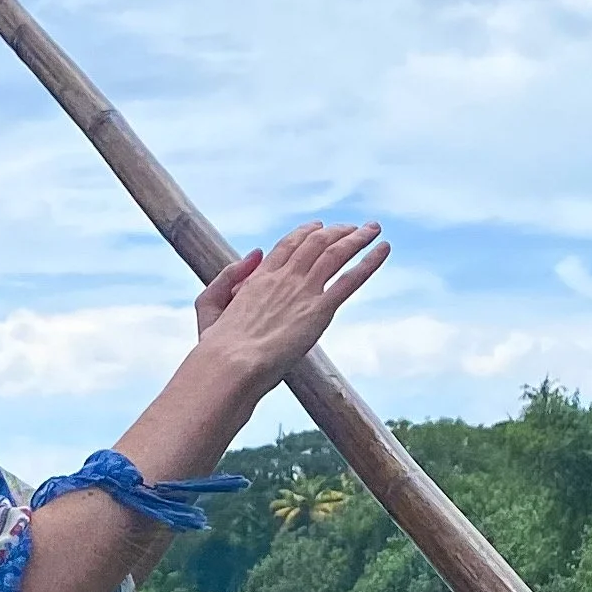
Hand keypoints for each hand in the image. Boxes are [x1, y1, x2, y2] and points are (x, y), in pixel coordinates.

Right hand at [194, 221, 388, 394]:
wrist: (230, 364)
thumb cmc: (216, 346)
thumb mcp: (208, 306)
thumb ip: (227, 277)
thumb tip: (254, 252)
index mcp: (259, 277)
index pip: (288, 245)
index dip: (307, 233)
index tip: (320, 227)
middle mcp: (284, 277)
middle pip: (316, 243)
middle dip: (337, 231)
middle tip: (353, 228)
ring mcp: (303, 291)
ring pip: (335, 253)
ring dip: (357, 238)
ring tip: (373, 229)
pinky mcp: (320, 310)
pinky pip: (351, 279)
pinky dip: (370, 261)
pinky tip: (383, 248)